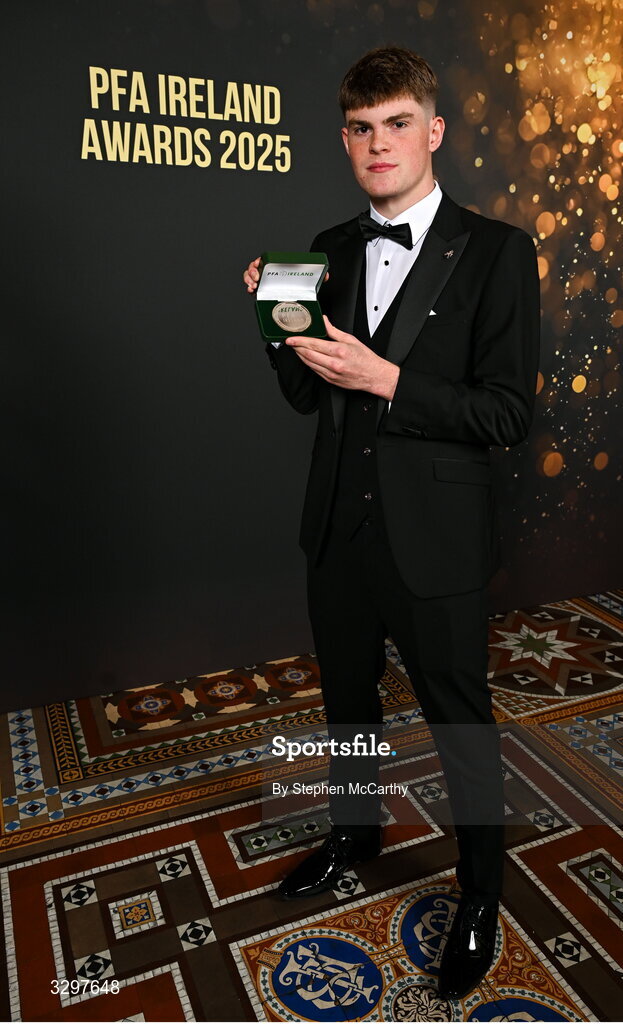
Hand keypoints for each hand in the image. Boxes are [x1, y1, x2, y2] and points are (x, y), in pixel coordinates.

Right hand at [242, 258, 329, 293]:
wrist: (298, 297)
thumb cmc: (301, 286)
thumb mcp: (309, 279)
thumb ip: (319, 276)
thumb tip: (326, 275)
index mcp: (278, 266)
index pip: (265, 260)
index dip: (259, 261)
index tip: (260, 264)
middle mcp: (269, 273)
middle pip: (254, 268)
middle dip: (252, 271)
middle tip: (257, 278)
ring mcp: (264, 283)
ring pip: (250, 277)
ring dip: (248, 279)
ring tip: (253, 286)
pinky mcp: (262, 292)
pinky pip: (251, 288)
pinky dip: (249, 288)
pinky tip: (252, 291)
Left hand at [285, 315, 399, 400]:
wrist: (373, 376)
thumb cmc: (365, 358)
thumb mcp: (351, 340)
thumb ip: (334, 331)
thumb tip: (324, 321)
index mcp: (339, 351)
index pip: (313, 344)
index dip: (299, 341)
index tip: (291, 338)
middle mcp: (334, 364)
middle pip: (308, 354)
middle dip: (297, 348)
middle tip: (290, 342)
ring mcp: (331, 373)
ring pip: (309, 364)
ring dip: (301, 356)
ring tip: (296, 349)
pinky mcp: (330, 380)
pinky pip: (315, 371)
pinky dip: (309, 364)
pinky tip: (306, 358)